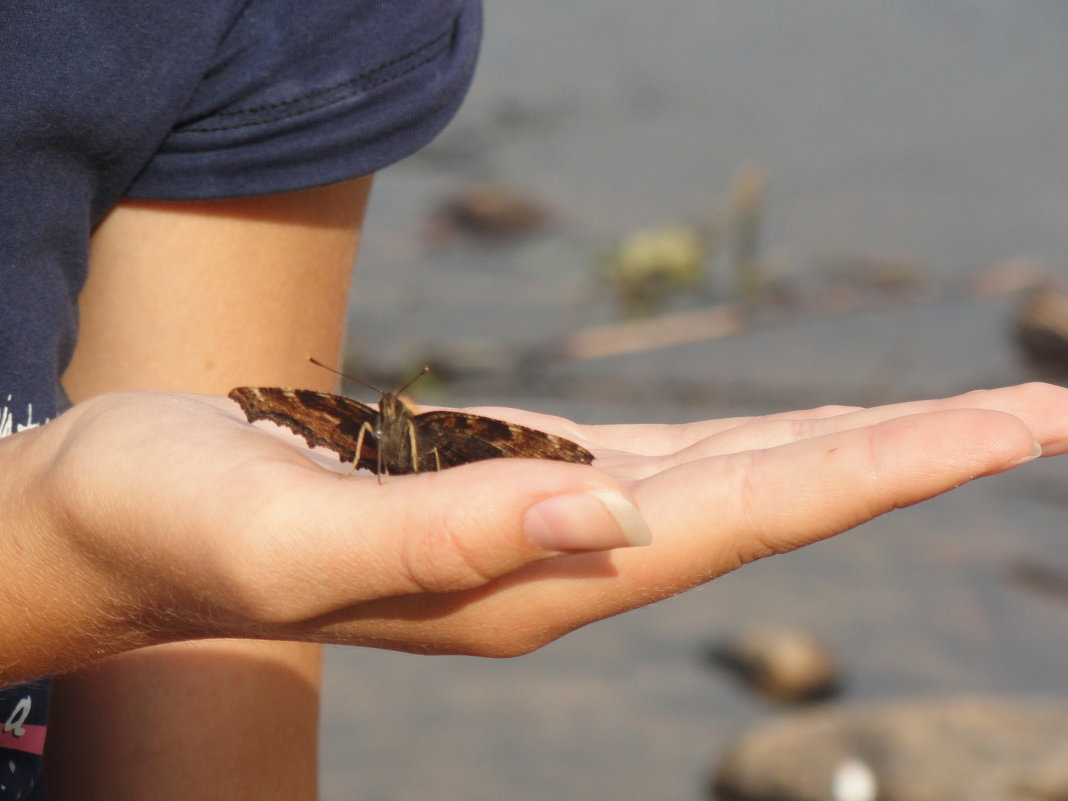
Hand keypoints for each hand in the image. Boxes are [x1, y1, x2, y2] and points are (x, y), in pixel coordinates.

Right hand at [3, 383, 1063, 680]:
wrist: (135, 514)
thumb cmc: (188, 516)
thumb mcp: (291, 528)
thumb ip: (443, 537)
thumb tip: (608, 518)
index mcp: (532, 577)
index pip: (748, 518)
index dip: (884, 472)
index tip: (1014, 430)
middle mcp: (566, 558)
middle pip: (777, 503)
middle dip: (914, 459)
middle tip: (1049, 413)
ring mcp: (552, 522)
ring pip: (739, 483)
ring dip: (856, 451)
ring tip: (968, 424)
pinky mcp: (521, 481)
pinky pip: (674, 464)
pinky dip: (761, 446)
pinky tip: (809, 438)